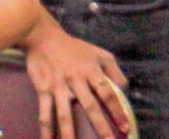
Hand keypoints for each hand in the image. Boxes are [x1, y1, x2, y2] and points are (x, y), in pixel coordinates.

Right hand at [23, 24, 130, 138]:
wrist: (45, 38)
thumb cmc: (75, 48)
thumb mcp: (100, 54)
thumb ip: (114, 71)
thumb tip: (124, 89)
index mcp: (93, 72)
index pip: (109, 94)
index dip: (117, 112)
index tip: (125, 128)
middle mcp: (77, 80)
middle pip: (90, 107)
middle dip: (100, 126)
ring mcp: (59, 87)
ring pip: (65, 114)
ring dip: (69, 133)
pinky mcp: (43, 90)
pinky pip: (45, 113)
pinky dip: (46, 129)